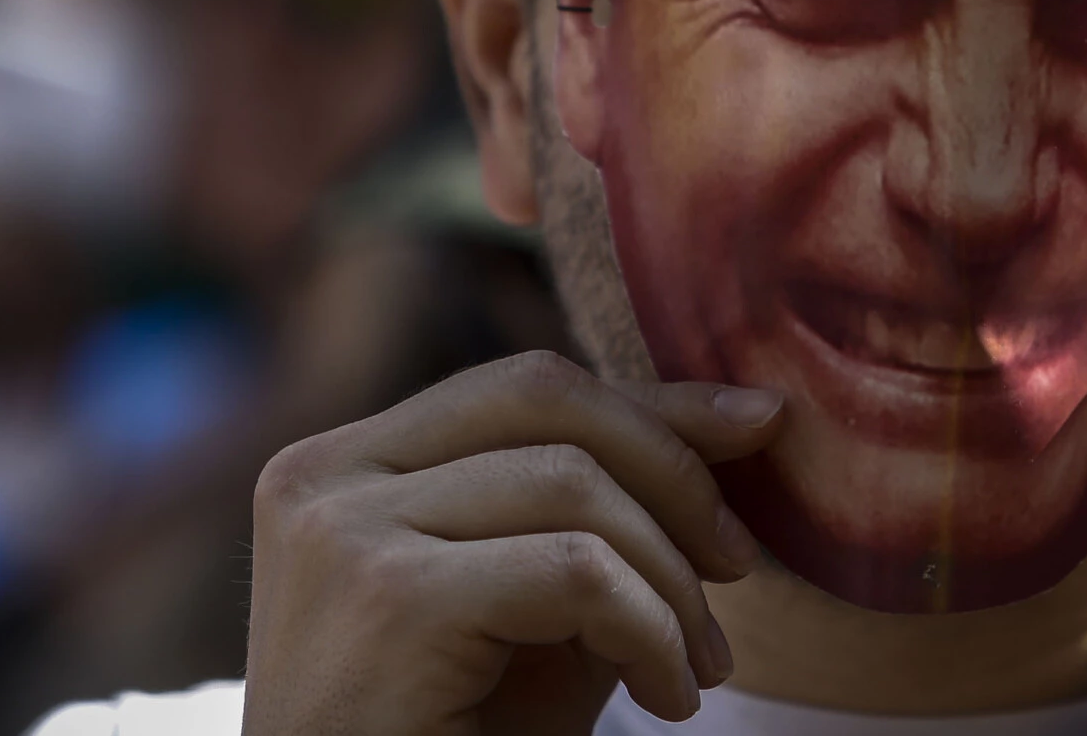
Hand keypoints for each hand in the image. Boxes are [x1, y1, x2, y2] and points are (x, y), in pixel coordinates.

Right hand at [243, 350, 783, 735]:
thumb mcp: (546, 603)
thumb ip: (610, 506)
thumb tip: (748, 413)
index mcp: (348, 464)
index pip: (526, 388)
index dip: (655, 406)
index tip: (760, 429)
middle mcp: (326, 476)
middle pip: (546, 398)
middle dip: (672, 468)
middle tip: (737, 564)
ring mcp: (344, 532)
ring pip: (572, 485)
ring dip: (671, 583)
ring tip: (696, 667)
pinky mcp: (388, 599)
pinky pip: (574, 571)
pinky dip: (651, 631)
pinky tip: (666, 697)